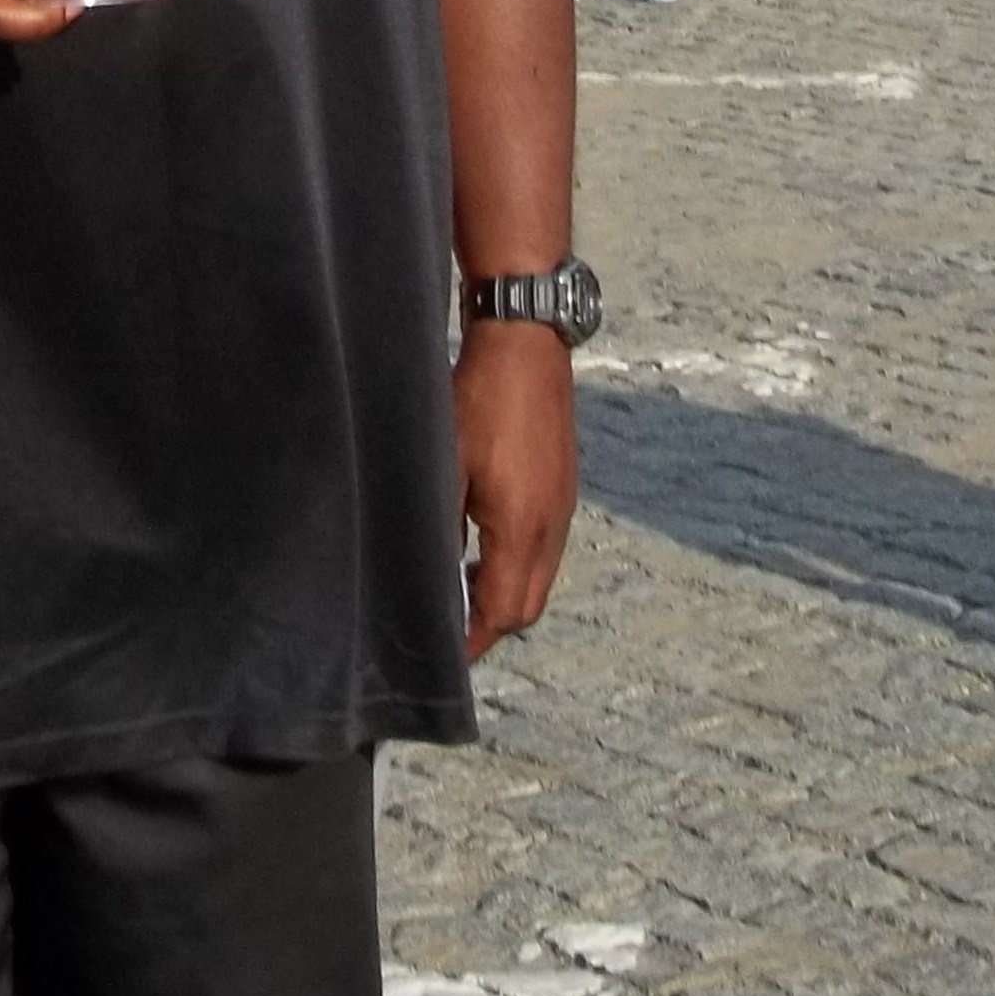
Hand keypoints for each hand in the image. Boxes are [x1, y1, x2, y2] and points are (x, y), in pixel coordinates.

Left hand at [455, 319, 577, 658]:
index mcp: (523, 529)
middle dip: (492, 621)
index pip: (503, 612)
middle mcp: (552, 525)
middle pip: (528, 604)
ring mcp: (564, 503)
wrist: (525, 342)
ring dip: (506, 588)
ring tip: (463, 579)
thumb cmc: (480, 398)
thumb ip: (438, 525)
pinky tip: (485, 536)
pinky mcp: (564, 481)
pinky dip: (520, 558)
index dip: (473, 638)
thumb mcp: (445, 463)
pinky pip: (547, 543)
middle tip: (452, 621)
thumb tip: (429, 570)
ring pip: (540, 574)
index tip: (447, 653)